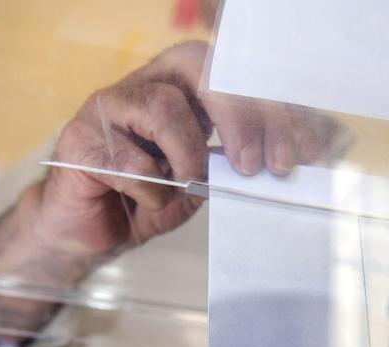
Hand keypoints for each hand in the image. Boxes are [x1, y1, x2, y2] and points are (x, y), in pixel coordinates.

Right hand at [42, 40, 338, 257]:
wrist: (91, 233)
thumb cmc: (150, 200)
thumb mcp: (206, 184)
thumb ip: (238, 166)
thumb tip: (289, 164)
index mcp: (188, 87)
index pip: (237, 75)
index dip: (275, 108)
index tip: (308, 149)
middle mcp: (151, 84)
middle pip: (202, 71)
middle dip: (242, 116)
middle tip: (261, 165)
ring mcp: (112, 106)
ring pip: (163, 106)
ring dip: (188, 155)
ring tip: (189, 186)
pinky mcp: (80, 138)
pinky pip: (125, 155)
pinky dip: (147, 189)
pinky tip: (149, 202)